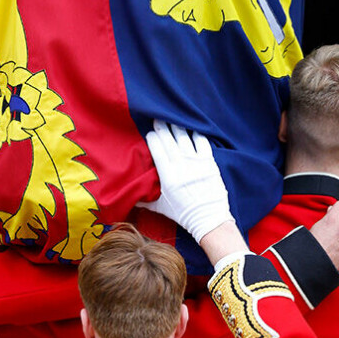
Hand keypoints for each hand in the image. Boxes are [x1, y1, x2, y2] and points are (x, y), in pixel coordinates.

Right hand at [138, 120, 233, 242]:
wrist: (210, 219)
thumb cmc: (183, 214)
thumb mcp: (160, 207)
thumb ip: (144, 199)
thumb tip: (128, 196)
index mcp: (168, 176)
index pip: (157, 149)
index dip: (153, 138)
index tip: (149, 132)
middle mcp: (182, 166)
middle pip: (169, 140)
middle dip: (162, 127)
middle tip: (157, 118)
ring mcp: (197, 163)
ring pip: (185, 138)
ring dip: (177, 127)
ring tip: (172, 118)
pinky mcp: (210, 163)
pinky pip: (202, 143)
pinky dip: (196, 134)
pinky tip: (191, 128)